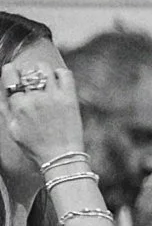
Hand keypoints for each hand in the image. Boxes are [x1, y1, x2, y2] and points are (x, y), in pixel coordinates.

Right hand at [0, 53, 87, 168]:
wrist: (60, 157)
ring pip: (45, 68)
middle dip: (26, 73)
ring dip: (42, 70)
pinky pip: (65, 74)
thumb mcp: (13, 130)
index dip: (11, 71)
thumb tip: (2, 92)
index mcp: (19, 106)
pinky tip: (57, 81)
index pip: (10, 74)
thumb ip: (5, 109)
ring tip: (43, 78)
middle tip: (30, 80)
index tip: (14, 74)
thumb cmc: (35, 146)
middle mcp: (35, 99)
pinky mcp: (70, 99)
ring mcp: (54, 97)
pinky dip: (60, 73)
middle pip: (27, 70)